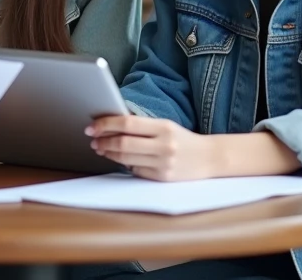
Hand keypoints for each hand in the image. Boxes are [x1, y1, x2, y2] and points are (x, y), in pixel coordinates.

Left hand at [87, 116, 214, 181]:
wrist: (209, 158)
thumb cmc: (183, 139)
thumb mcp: (166, 126)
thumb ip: (142, 126)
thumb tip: (111, 126)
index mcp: (164, 127)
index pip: (128, 123)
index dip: (106, 124)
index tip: (92, 126)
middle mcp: (164, 146)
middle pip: (124, 143)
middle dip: (104, 141)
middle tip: (93, 139)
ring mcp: (163, 164)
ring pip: (126, 159)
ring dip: (109, 153)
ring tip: (102, 148)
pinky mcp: (162, 179)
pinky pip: (136, 171)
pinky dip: (125, 164)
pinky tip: (121, 159)